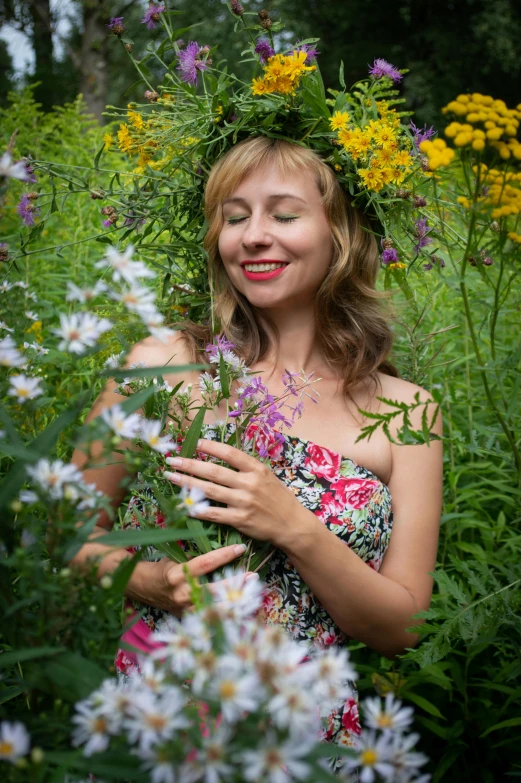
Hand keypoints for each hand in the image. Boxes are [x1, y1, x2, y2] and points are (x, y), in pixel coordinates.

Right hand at [128, 543, 252, 616]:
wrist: (141, 588)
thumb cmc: (161, 569)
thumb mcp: (175, 559)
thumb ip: (195, 560)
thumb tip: (219, 555)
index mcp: (177, 574)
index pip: (205, 563)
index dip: (224, 555)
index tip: (240, 548)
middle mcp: (182, 593)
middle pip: (214, 589)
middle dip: (235, 583)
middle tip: (252, 575)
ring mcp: (185, 609)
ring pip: (214, 606)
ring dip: (234, 600)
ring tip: (250, 593)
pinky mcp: (187, 617)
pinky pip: (209, 615)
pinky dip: (224, 611)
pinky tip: (239, 608)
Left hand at [163, 438, 305, 547]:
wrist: (292, 524)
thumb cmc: (278, 498)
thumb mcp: (267, 476)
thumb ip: (246, 468)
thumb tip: (221, 456)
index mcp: (256, 469)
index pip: (230, 453)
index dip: (212, 447)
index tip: (196, 442)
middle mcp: (249, 483)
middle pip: (214, 471)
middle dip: (190, 464)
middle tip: (172, 459)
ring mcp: (243, 502)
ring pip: (209, 491)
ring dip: (187, 483)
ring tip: (171, 476)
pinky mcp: (240, 520)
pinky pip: (214, 513)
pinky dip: (198, 509)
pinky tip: (183, 505)